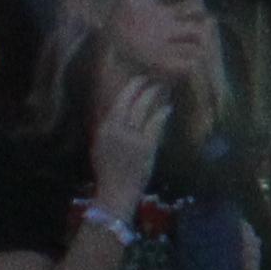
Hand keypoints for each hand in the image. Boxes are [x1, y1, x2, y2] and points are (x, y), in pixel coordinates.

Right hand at [88, 72, 171, 226]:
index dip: (128, 89)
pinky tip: (169, 107)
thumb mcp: (101, 146)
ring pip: (143, 109)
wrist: (116, 192)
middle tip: (153, 78)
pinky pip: (155, 124)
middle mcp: (115, 130)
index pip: (116, 102)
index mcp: (104, 129)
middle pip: (130, 102)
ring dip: (154, 96)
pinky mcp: (145, 146)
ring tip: (163, 87)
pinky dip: (162, 114)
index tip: (138, 79)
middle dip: (142, 87)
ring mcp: (131, 137)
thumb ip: (108, 128)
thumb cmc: (109, 171)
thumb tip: (116, 110)